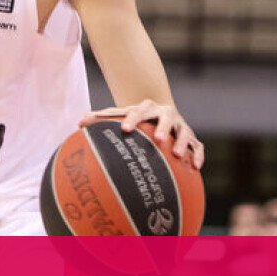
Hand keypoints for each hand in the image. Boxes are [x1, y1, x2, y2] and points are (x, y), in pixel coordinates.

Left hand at [78, 99, 204, 169]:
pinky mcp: (191, 138)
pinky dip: (198, 155)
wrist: (160, 114)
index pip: (139, 111)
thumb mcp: (121, 117)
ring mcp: (180, 125)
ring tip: (177, 154)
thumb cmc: (135, 120)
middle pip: (166, 117)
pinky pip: (197, 146)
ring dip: (181, 142)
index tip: (125, 129)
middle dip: (163, 126)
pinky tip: (196, 167)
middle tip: (158, 138)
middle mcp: (166, 114)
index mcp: (147, 108)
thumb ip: (102, 118)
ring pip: (184, 132)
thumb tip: (79, 122)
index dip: (133, 119)